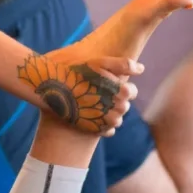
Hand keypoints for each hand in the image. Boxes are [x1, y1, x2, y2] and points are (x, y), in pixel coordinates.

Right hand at [16, 48, 139, 136]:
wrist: (51, 88)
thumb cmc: (75, 71)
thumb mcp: (99, 62)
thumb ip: (123, 64)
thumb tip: (142, 68)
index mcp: (121, 91)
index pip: (131, 92)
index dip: (121, 87)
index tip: (109, 83)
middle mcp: (117, 108)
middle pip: (124, 106)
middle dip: (115, 100)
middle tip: (98, 93)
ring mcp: (106, 121)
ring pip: (117, 120)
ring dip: (110, 113)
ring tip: (94, 104)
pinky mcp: (95, 130)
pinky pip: (108, 131)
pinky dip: (103, 124)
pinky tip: (91, 115)